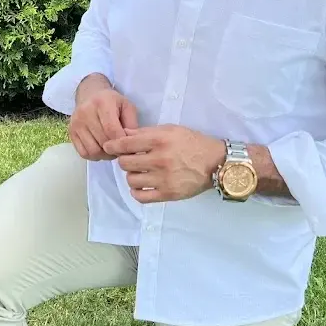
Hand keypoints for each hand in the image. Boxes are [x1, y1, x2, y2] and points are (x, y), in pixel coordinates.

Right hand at [69, 76, 138, 160]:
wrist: (90, 95)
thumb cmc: (112, 102)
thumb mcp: (127, 106)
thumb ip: (132, 124)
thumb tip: (131, 144)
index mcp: (102, 103)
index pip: (112, 130)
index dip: (121, 142)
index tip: (128, 146)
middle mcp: (86, 112)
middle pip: (103, 142)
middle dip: (115, 149)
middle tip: (121, 149)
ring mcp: (76, 123)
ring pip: (93, 150)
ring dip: (105, 154)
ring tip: (111, 149)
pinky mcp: (71, 132)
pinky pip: (83, 153)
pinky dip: (94, 156)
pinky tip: (100, 149)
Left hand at [103, 125, 224, 202]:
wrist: (216, 163)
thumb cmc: (192, 143)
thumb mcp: (171, 130)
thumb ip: (146, 132)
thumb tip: (123, 134)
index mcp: (159, 140)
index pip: (125, 143)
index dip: (113, 145)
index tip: (109, 147)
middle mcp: (160, 159)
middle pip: (125, 163)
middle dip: (124, 160)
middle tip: (131, 159)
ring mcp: (163, 178)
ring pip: (131, 179)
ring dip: (132, 175)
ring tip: (140, 171)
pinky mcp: (168, 194)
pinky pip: (141, 196)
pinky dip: (137, 191)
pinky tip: (142, 185)